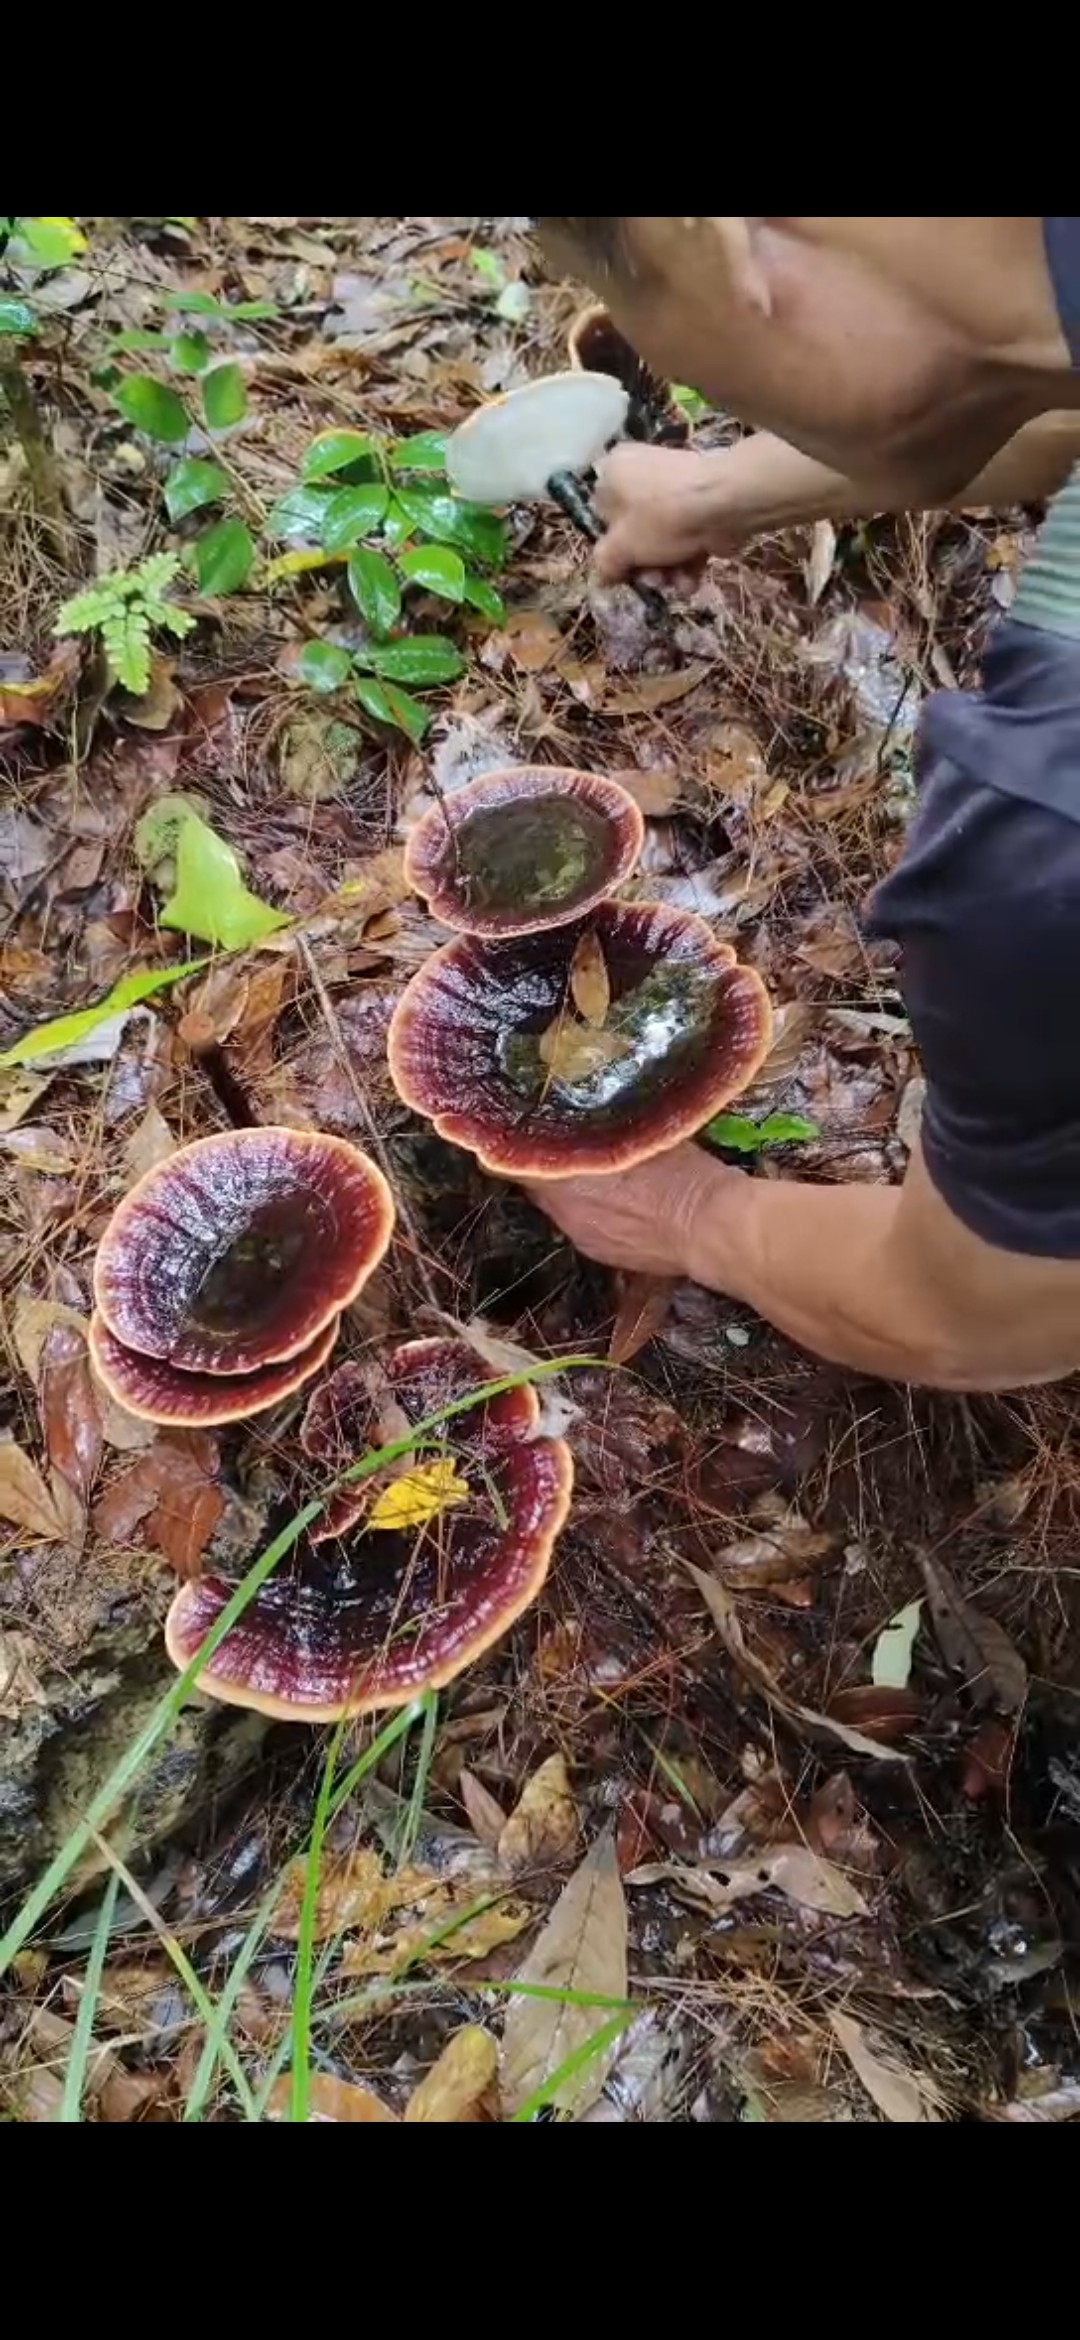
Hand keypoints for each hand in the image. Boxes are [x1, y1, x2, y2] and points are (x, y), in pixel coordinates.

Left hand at [523, 1142, 739, 1281]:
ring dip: (572, 1193)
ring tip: (593, 1175)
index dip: (521, 1144)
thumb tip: (599, 1111)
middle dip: (550, 1167)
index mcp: (564, 1180)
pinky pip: (586, 1228)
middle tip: (567, 1146)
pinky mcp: (605, 1257)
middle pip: (539, 1186)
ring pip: (563, 1209)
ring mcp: (583, 1238)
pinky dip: (594, 1214)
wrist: (711, 1229)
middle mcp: (565, 1213)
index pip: (515, 1163)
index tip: (528, 1129)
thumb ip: (609, 1125)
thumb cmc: (681, 1174)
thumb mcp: (642, 1132)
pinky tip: (617, 1204)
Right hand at [592, 444, 752, 583]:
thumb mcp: (622, 547)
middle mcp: (640, 472)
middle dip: (644, 566)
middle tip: (653, 581)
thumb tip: (603, 574)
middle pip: (634, 532)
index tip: (621, 572)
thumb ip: (605, 563)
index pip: (600, 516)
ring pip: (661, 538)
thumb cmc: (660, 519)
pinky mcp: (701, 503)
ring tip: (675, 584)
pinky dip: (687, 560)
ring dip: (666, 570)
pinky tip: (691, 581)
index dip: (610, 549)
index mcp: (612, 472)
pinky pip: (685, 535)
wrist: (725, 502)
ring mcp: (673, 487)